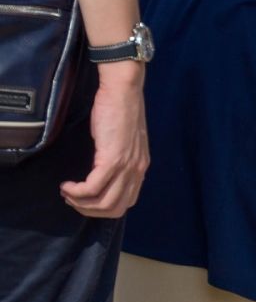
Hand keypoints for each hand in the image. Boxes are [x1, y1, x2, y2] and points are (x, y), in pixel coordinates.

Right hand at [60, 62, 148, 217]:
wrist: (123, 90)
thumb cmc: (119, 110)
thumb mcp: (124, 141)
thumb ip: (119, 159)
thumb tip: (103, 174)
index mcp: (141, 167)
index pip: (127, 202)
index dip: (103, 208)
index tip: (86, 200)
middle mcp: (137, 170)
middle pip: (116, 209)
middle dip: (90, 211)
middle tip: (73, 199)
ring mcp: (127, 166)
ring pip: (104, 203)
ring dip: (81, 203)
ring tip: (68, 192)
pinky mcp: (113, 159)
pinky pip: (93, 188)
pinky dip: (77, 192)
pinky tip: (67, 185)